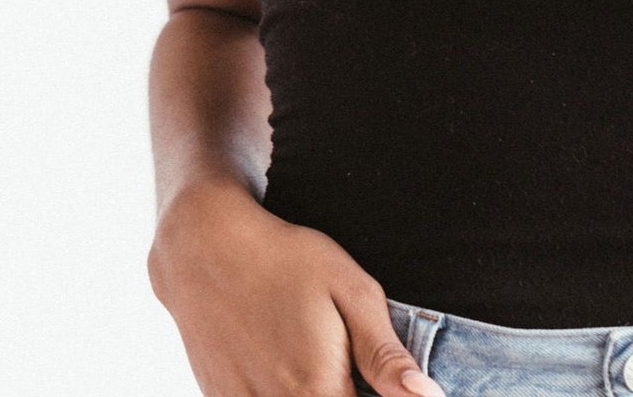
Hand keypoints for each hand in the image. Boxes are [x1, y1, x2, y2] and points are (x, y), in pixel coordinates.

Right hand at [149, 181, 445, 396]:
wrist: (205, 250)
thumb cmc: (285, 261)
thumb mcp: (349, 290)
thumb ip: (386, 354)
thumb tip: (427, 396)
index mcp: (320, 388)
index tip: (377, 381)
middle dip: (348, 391)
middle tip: (344, 358)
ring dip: (314, 390)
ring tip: (319, 359)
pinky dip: (282, 392)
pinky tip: (285, 367)